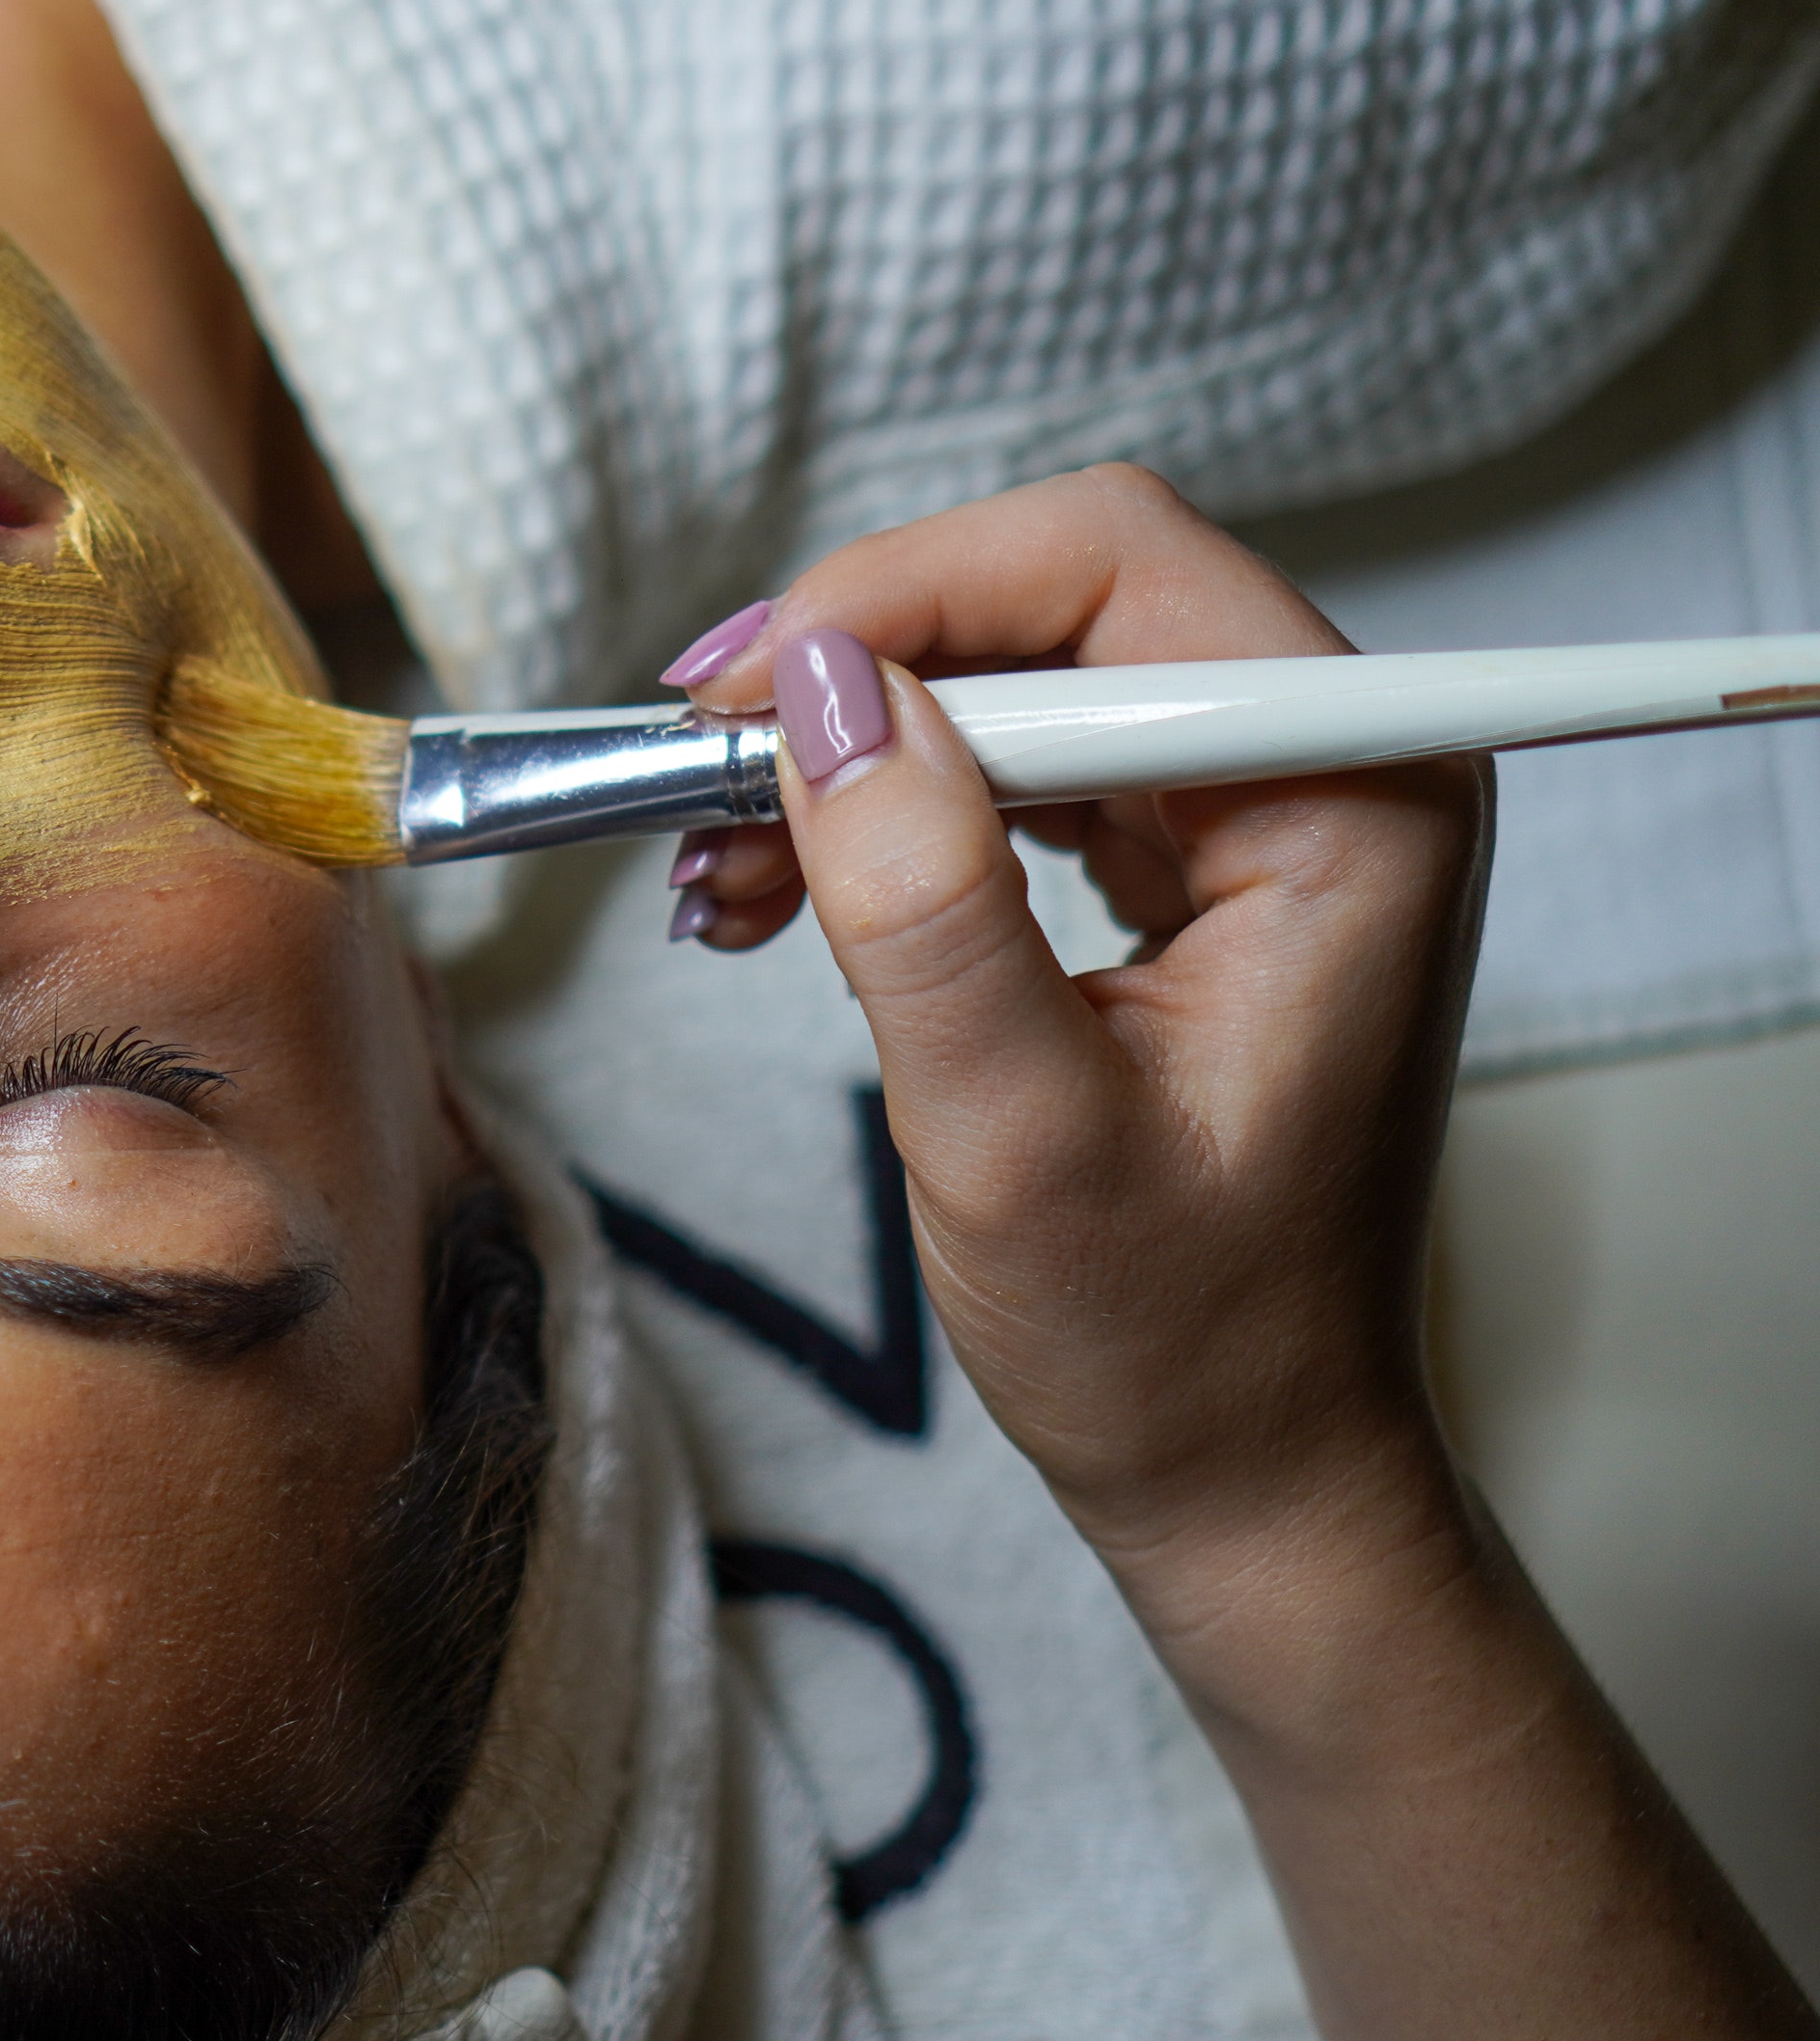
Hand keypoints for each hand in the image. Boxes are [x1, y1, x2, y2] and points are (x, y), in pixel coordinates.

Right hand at [655, 467, 1486, 1725]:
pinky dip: (885, 805)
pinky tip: (772, 882)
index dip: (905, 596)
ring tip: (712, 860)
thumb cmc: (1172, 1341)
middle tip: (687, 765)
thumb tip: (805, 685)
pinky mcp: (1195, 866)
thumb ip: (922, 895)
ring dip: (849, 742)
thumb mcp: (1016, 1131)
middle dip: (856, 666)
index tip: (732, 698)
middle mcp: (1334, 770)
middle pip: (1061, 596)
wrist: (1242, 1472)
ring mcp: (1263, 812)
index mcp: (1353, 803)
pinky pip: (1020, 765)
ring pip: (1022, 672)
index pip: (1118, 567)